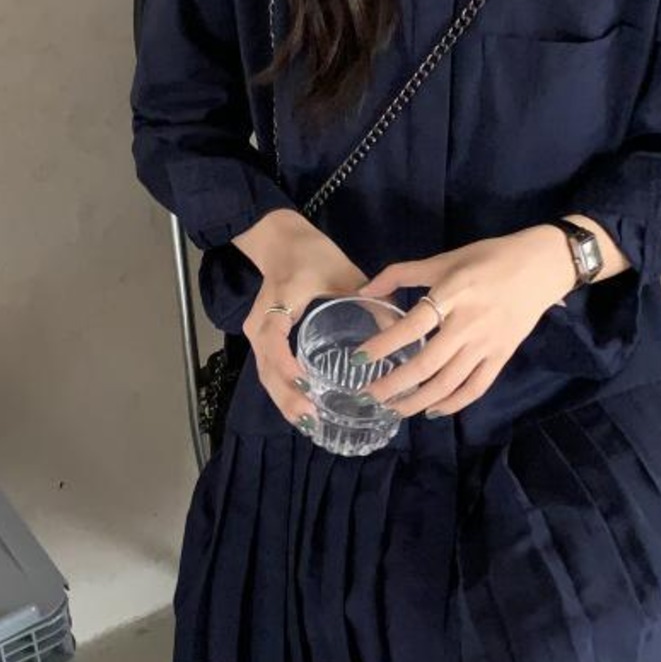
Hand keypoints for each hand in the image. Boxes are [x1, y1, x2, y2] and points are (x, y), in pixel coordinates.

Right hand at [239, 213, 365, 430]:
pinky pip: (268, 370)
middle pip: (266, 368)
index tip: (307, 388)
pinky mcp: (262, 339)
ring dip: (284, 401)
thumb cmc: (311, 253)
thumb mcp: (343, 272)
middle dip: (287, 398)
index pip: (274, 341)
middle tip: (313, 419)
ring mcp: (257, 332)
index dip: (287, 368)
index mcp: (278, 303)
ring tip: (310, 423)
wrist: (278, 238)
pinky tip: (302, 408)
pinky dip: (282, 392)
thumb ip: (371, 298)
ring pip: (265, 375)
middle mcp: (261, 322)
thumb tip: (403, 331)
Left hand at [355, 228, 575, 415]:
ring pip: (449, 383)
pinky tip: (433, 410)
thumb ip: (402, 273)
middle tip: (370, 396)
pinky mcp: (502, 357)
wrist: (540, 266)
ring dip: (418, 401)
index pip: (413, 325)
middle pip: (428, 363)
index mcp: (453, 293)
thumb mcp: (444, 259)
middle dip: (395, 384)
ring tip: (394, 409)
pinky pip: (475, 388)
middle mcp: (469, 323)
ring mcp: (488, 344)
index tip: (360, 357)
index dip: (385, 343)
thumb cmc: (488, 258)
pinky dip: (453, 404)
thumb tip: (364, 290)